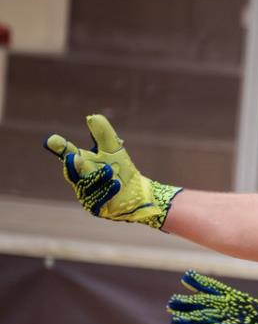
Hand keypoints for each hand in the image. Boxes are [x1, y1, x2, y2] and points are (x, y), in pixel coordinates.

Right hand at [43, 114, 180, 229]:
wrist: (139, 193)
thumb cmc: (122, 169)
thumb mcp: (114, 150)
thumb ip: (104, 135)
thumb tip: (92, 116)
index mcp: (82, 162)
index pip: (68, 153)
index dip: (60, 147)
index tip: (51, 140)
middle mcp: (80, 179)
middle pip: (74, 172)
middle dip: (75, 165)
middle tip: (75, 157)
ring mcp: (86, 195)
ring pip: (88, 186)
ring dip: (99, 177)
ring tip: (110, 170)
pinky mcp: (96, 207)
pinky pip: (98, 200)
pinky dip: (107, 191)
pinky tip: (116, 184)